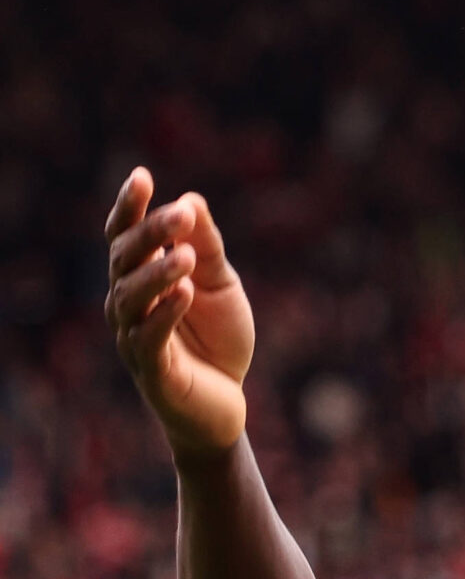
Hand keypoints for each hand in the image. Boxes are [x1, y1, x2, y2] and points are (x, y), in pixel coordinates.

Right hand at [103, 167, 254, 456]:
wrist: (225, 402)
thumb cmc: (217, 339)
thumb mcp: (220, 285)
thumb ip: (206, 247)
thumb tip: (192, 201)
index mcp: (141, 277)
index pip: (125, 235)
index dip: (130, 207)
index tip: (142, 176)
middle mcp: (127, 303)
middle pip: (125, 259)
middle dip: (150, 233)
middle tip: (181, 215)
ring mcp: (134, 336)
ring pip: (132, 297)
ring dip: (158, 273)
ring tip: (184, 255)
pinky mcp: (151, 371)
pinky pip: (149, 338)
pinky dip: (166, 313)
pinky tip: (185, 292)